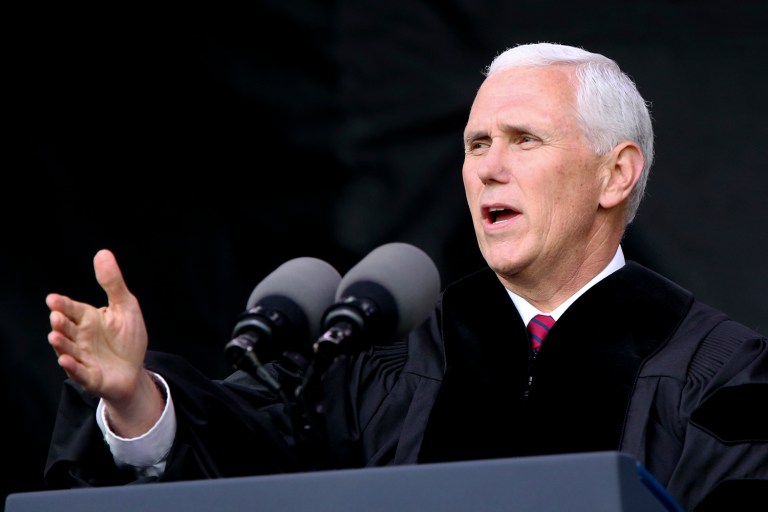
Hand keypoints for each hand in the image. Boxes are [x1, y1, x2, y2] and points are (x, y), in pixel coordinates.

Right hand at [47, 249, 163, 435]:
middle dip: (61, 324)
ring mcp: (83, 358)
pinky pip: (79, 372)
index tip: (53, 299)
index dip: (63, 305)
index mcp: (88, 319)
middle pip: (67, 329)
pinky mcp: (90, 376)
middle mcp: (81, 338)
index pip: (73, 309)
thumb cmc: (127, 337)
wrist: (134, 370)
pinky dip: (72, 367)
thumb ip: (113, 283)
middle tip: (56, 317)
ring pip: (68, 350)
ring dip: (61, 344)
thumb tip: (102, 253)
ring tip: (55, 336)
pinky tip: (65, 360)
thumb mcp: (125, 307)